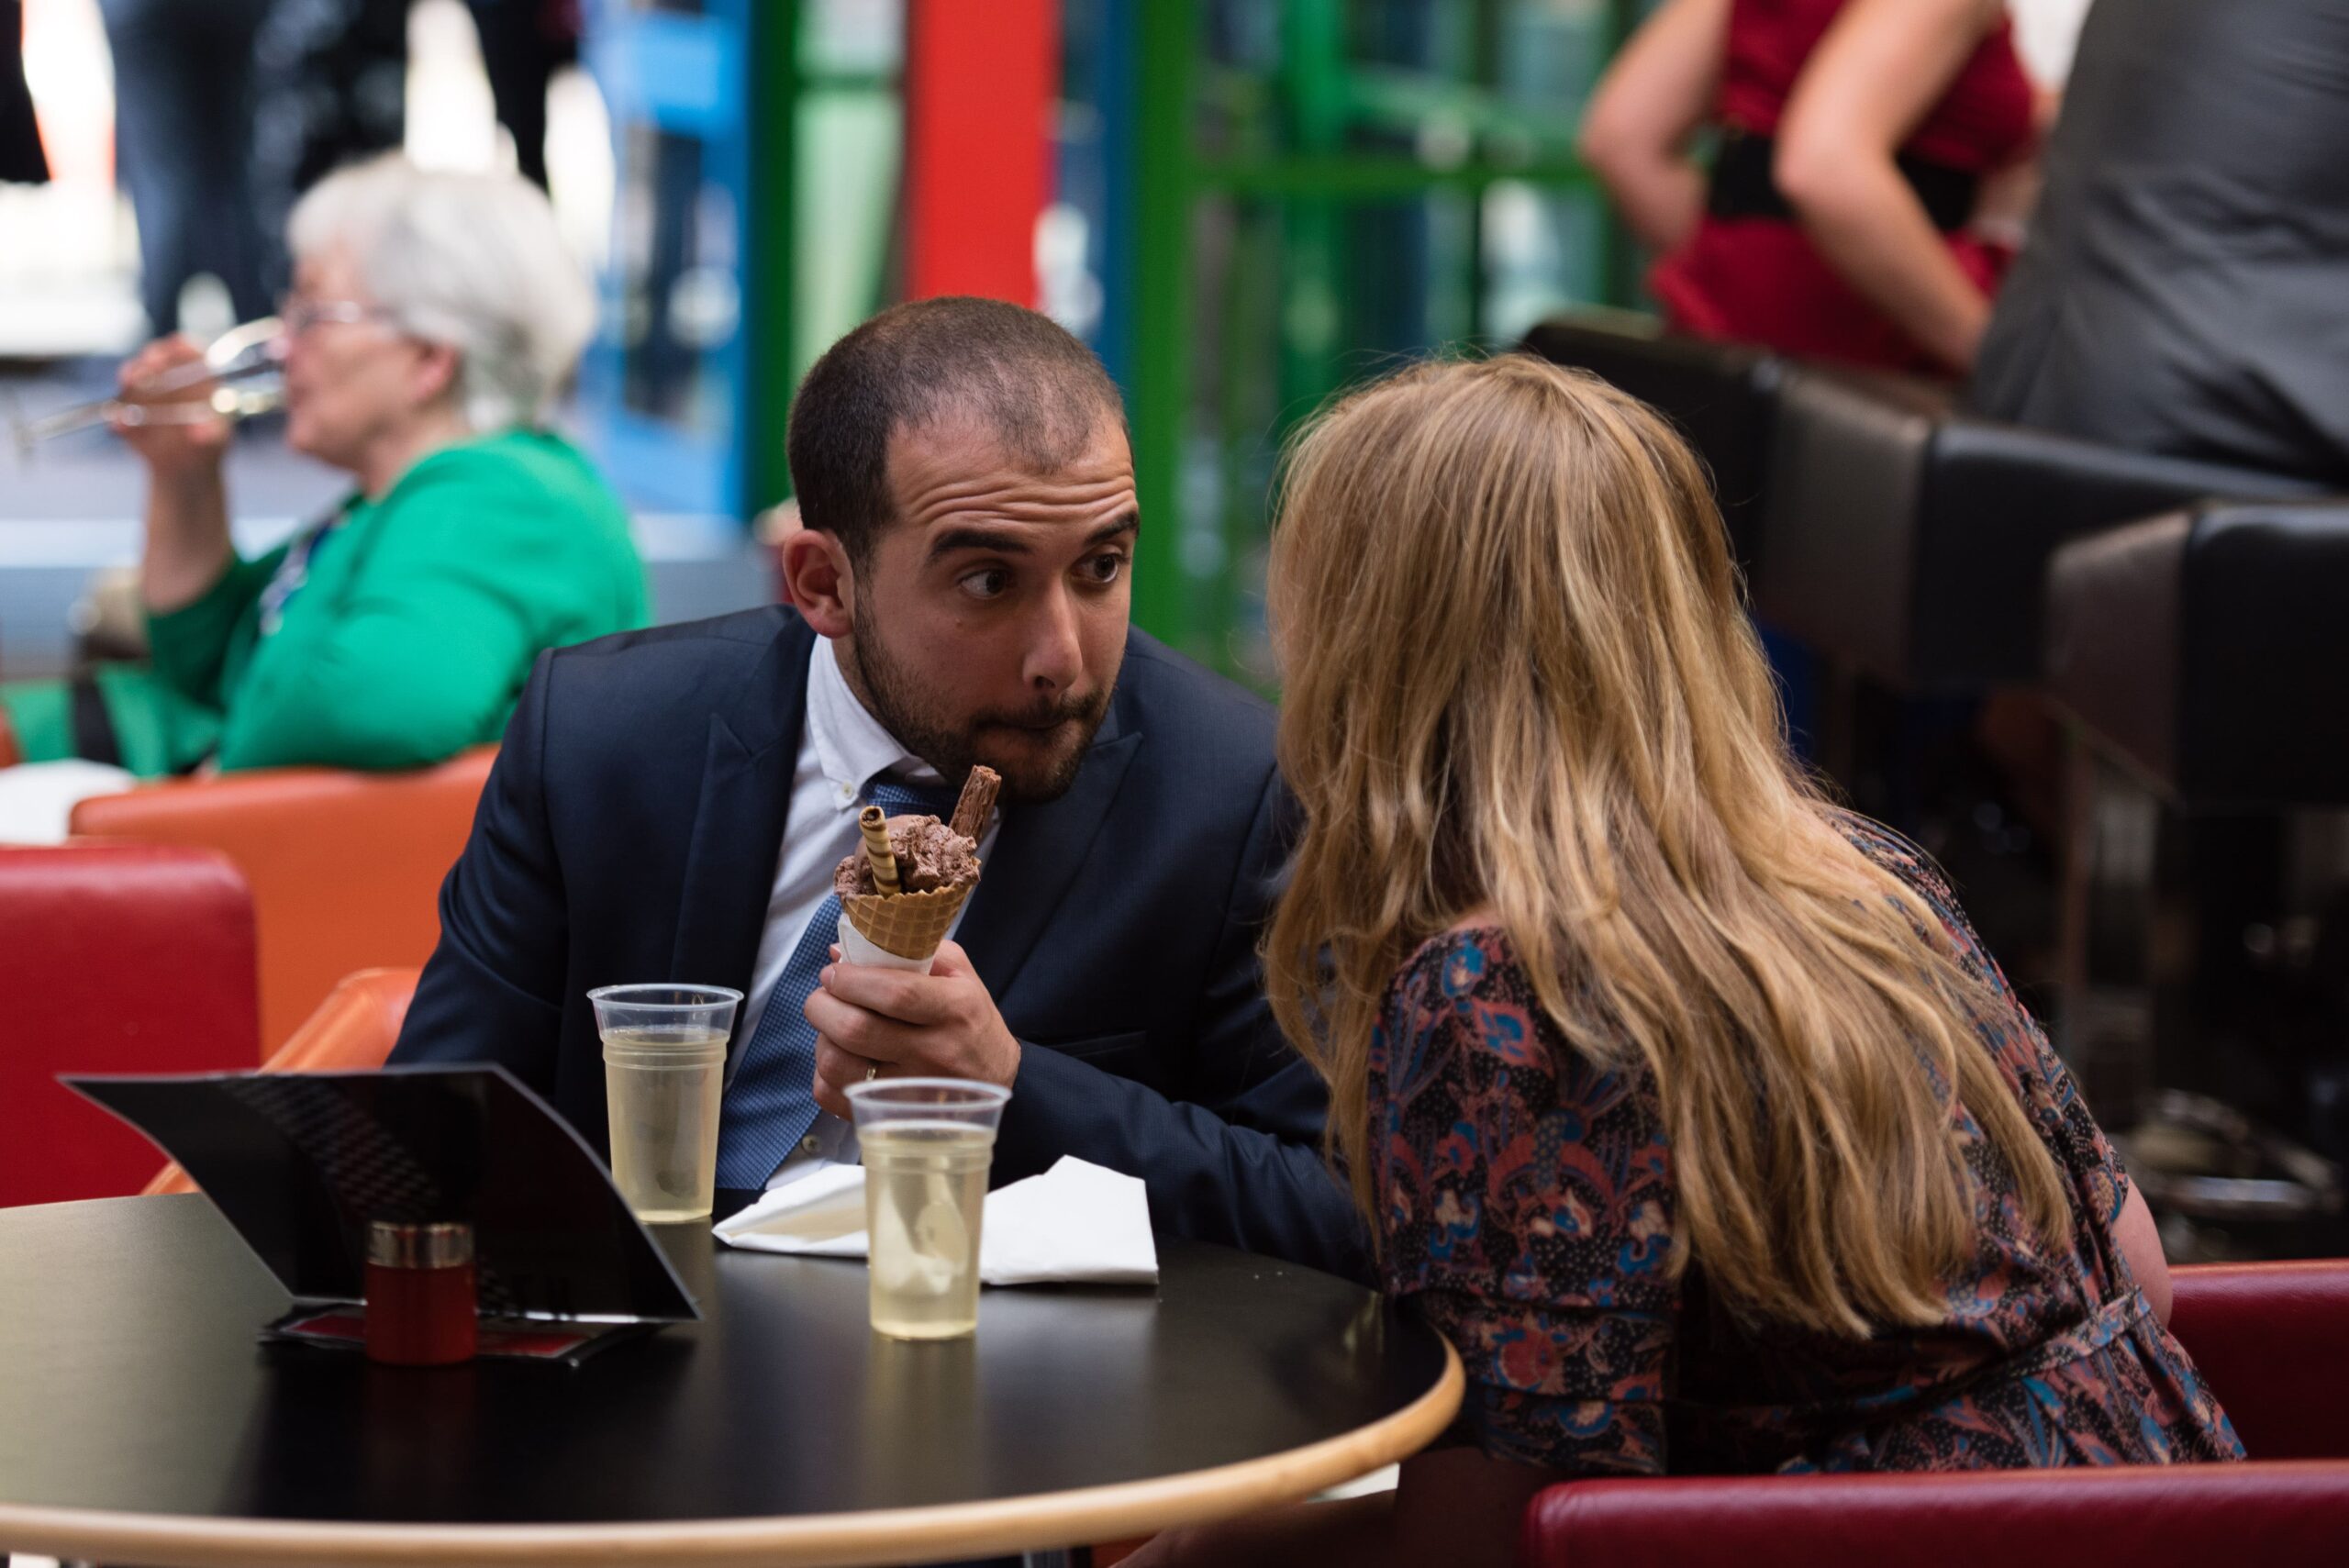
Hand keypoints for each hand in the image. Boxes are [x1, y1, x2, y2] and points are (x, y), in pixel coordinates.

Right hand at [110, 336, 231, 479]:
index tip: (177, 347)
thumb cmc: (208, 445)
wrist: (185, 470)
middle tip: (150, 365)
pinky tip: (121, 427)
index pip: (190, 352)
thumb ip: (212, 434)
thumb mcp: (216, 440)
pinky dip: (118, 418)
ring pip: (132, 375)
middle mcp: (166, 377)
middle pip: (156, 355)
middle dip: (152, 357)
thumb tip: (201, 433)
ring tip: (130, 383)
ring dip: (129, 376)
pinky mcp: (125, 413)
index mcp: (195, 377)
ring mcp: (142, 392)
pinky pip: (118, 412)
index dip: (183, 347)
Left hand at [804, 939, 1020, 1117]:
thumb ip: (908, 951)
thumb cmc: (969, 1019)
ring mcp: (910, 1090)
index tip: (835, 972)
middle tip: (824, 994)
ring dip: (822, 1037)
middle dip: (822, 1005)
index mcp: (955, 1010)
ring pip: (838, 1065)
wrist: (995, 1078)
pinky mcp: (889, 1113)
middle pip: (857, 1030)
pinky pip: (833, 1095)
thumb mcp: (959, 973)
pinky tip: (841, 1057)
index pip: (895, 993)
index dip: (852, 980)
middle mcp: (934, 1054)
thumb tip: (840, 952)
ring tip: (832, 1025)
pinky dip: (824, 1073)